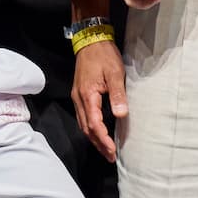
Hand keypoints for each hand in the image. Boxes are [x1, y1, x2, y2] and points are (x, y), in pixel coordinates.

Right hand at [71, 39, 126, 161]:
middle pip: (86, 128)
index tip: (113, 151)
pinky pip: (83, 117)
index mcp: (87, 95)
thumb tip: (121, 115)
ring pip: (83, 124)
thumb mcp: (115, 72)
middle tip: (110, 157)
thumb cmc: (104, 55)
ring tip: (106, 150)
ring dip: (94, 138)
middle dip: (98, 144)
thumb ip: (118, 94)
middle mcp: (79, 99)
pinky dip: (91, 128)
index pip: (94, 124)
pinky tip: (99, 132)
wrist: (90, 40)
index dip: (103, 139)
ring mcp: (77, 97)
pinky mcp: (79, 94)